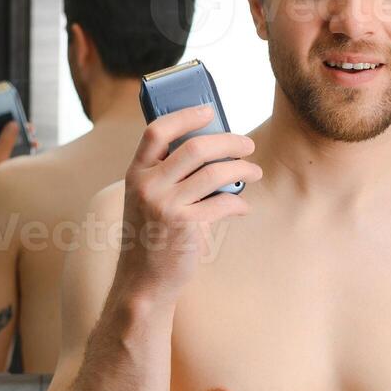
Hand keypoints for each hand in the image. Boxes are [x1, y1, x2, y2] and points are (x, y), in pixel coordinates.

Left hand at [0, 116, 38, 204]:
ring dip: (16, 139)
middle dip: (10, 126)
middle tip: (25, 124)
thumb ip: (6, 140)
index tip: (5, 107)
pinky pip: (4, 152)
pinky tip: (29, 151)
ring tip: (32, 138)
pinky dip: (15, 149)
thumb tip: (13, 123)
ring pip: (1, 142)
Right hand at [115, 104, 261, 304]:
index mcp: (136, 173)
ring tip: (254, 172)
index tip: (209, 111)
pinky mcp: (184, 225)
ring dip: (241, 170)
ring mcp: (164, 205)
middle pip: (195, 148)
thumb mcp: (147, 200)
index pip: (157, 131)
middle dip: (229, 142)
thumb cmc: (152, 236)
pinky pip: (222, 203)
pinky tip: (243, 206)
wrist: (144, 280)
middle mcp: (147, 185)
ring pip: (214, 173)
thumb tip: (214, 150)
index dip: (185, 116)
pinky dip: (238, 202)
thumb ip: (168, 175)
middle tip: (247, 144)